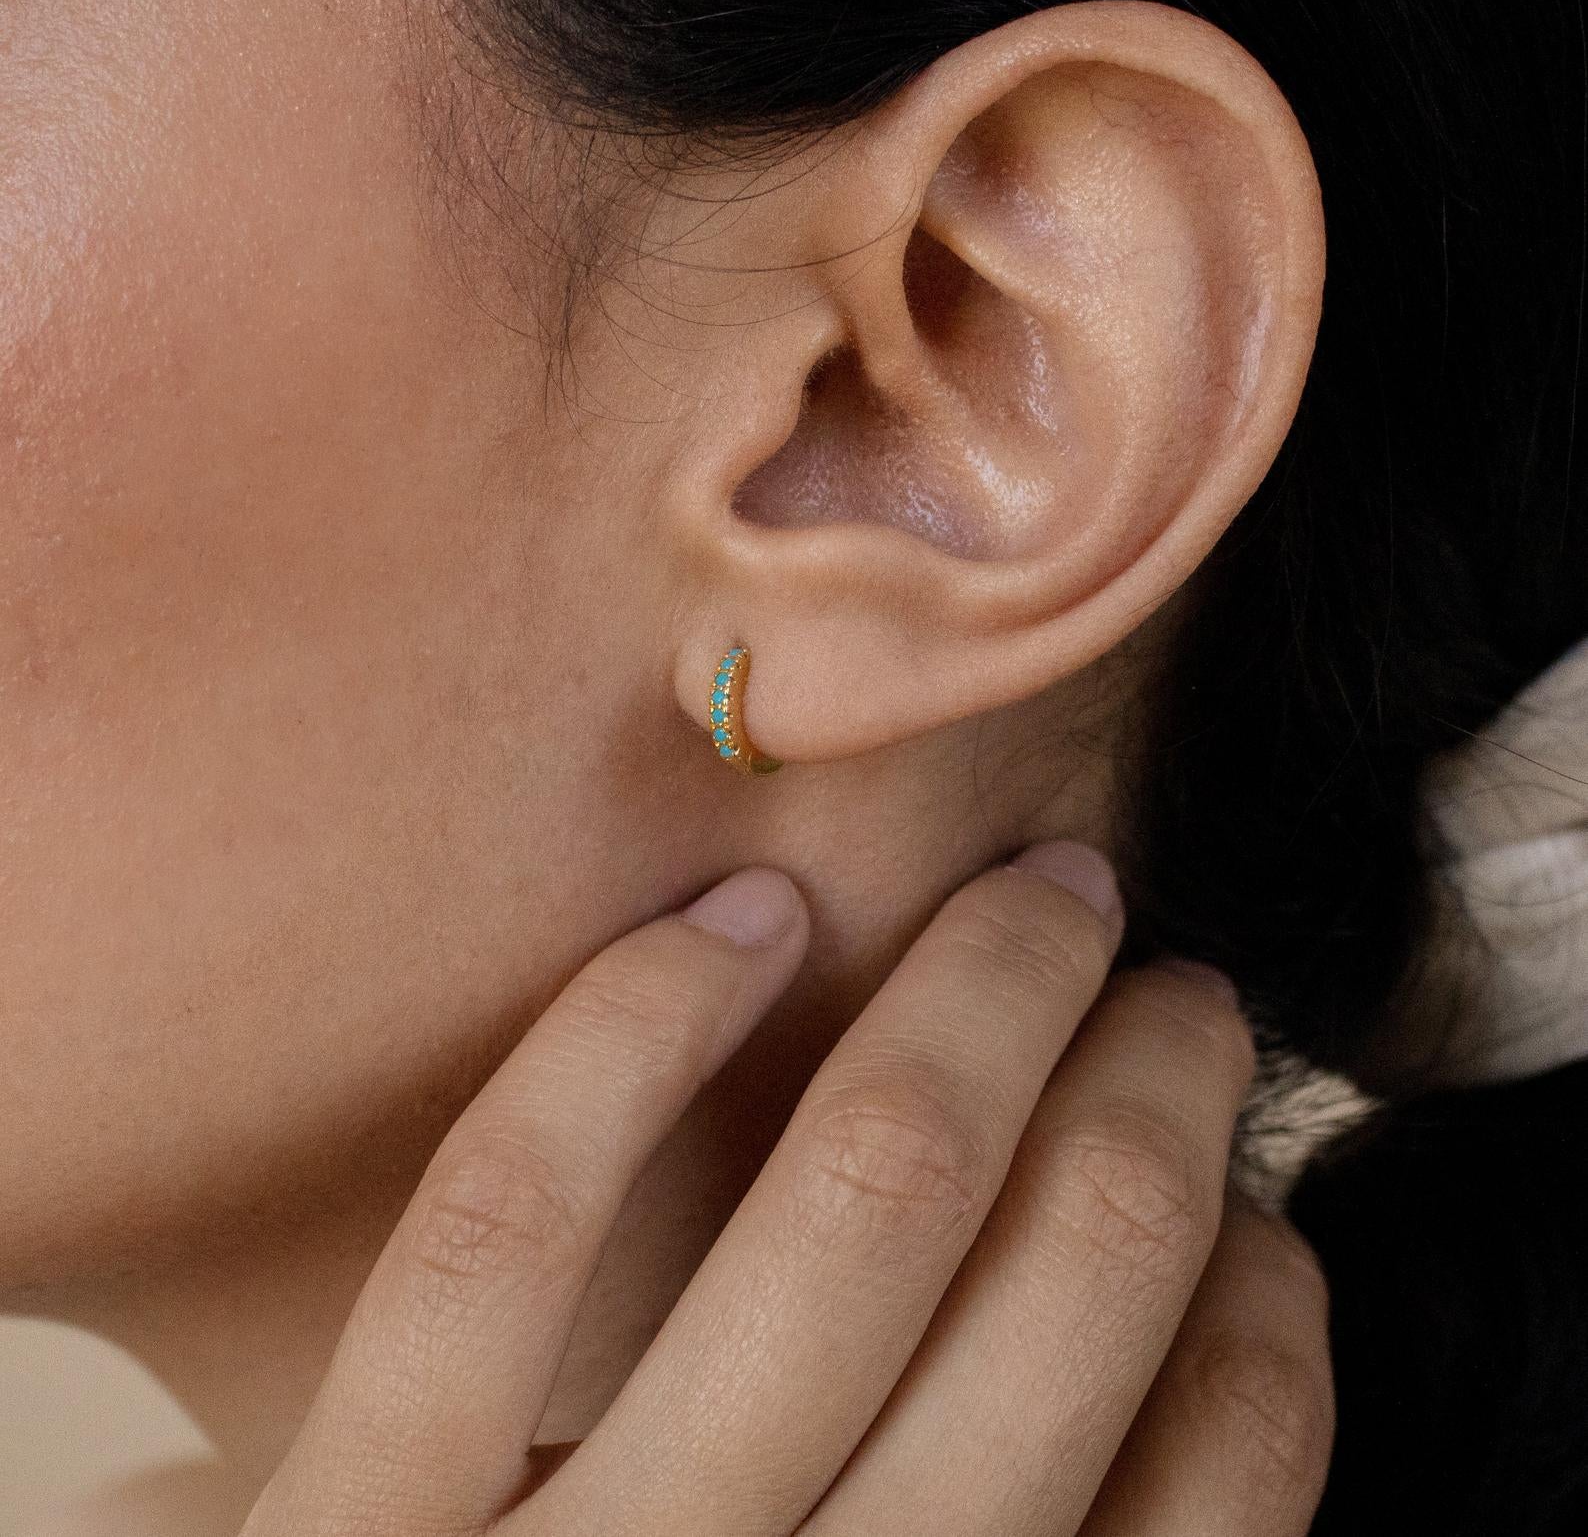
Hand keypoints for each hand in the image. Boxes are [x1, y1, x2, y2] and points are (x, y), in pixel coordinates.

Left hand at [242, 842, 1332, 1535]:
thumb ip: (988, 1528)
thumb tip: (1199, 1345)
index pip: (1221, 1478)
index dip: (1267, 1299)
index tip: (1245, 1195)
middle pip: (1071, 1263)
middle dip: (1161, 1074)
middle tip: (1173, 976)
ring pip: (858, 1196)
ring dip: (991, 994)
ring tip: (1050, 893)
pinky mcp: (349, 1528)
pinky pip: (513, 1219)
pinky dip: (645, 1026)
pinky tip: (744, 912)